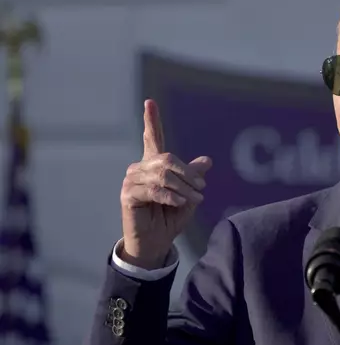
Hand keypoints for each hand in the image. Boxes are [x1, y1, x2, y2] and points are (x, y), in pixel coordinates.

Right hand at [120, 99, 211, 268]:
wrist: (157, 242)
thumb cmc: (171, 218)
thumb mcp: (188, 195)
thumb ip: (193, 177)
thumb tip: (207, 160)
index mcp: (154, 165)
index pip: (153, 137)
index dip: (152, 120)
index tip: (150, 102)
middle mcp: (140, 168)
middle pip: (167, 159)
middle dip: (188, 175)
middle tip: (202, 190)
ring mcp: (131, 180)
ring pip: (162, 175)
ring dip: (182, 189)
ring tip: (194, 200)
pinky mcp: (127, 194)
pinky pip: (153, 189)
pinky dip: (170, 196)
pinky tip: (178, 204)